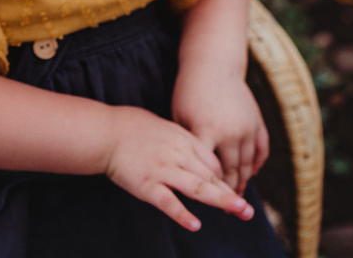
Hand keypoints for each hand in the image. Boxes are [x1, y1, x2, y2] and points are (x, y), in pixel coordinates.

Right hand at [103, 105, 254, 231]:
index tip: (232, 193)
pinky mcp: (147, 185)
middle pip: (211, 177)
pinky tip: (195, 225)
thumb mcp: (164, 126)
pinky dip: (182, 214)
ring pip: (197, 188)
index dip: (224, 179)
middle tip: (247, 210)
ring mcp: (163, 170)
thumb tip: (197, 154)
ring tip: (238, 211)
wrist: (105, 132)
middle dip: (230, 194)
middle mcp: (178, 155)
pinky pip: (168, 202)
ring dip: (220, 201)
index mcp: (183, 139)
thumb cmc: (132, 127)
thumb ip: (182, 140)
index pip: (213, 162)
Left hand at [172, 70, 268, 194]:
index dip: (208, 189)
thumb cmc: (188, 91)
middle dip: (228, 193)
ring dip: (243, 182)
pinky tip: (250, 175)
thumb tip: (186, 171)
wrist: (213, 65)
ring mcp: (246, 128)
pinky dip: (257, 165)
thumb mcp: (180, 116)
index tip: (207, 204)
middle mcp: (230, 133)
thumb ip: (186, 144)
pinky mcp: (257, 123)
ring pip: (247, 164)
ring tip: (238, 197)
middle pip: (231, 172)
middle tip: (226, 210)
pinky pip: (261, 151)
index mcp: (207, 132)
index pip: (208, 171)